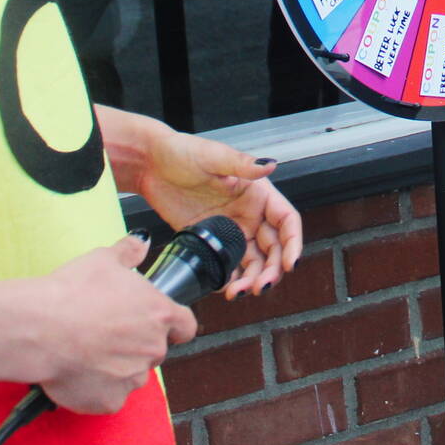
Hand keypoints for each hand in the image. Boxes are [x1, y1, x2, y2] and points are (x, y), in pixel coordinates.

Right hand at [21, 237, 196, 413]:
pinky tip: (79, 372)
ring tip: (88, 352)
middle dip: (135, 344)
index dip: (175, 325)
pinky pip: (109, 397)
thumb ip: (129, 251)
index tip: (161, 324)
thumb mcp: (103, 260)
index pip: (186, 326)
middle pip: (154, 350)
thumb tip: (141, 243)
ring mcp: (133, 377)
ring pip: (132, 374)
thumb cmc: (73, 292)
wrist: (42, 328)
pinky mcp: (110, 400)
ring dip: (117, 367)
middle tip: (107, 333)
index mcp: (159, 313)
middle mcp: (152, 348)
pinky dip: (97, 389)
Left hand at [130, 127, 304, 298]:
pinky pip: (226, 266)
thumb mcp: (213, 156)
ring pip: (252, 262)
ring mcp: (230, 229)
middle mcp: (249, 214)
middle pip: (273, 249)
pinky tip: (223, 288)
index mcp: (258, 193)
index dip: (293, 243)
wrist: (150, 165)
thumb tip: (270, 165)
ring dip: (251, 280)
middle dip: (272, 270)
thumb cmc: (183, 152)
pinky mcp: (210, 241)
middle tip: (260, 287)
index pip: (286, 221)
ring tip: (237, 293)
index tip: (291, 264)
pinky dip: (228, 280)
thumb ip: (241, 164)